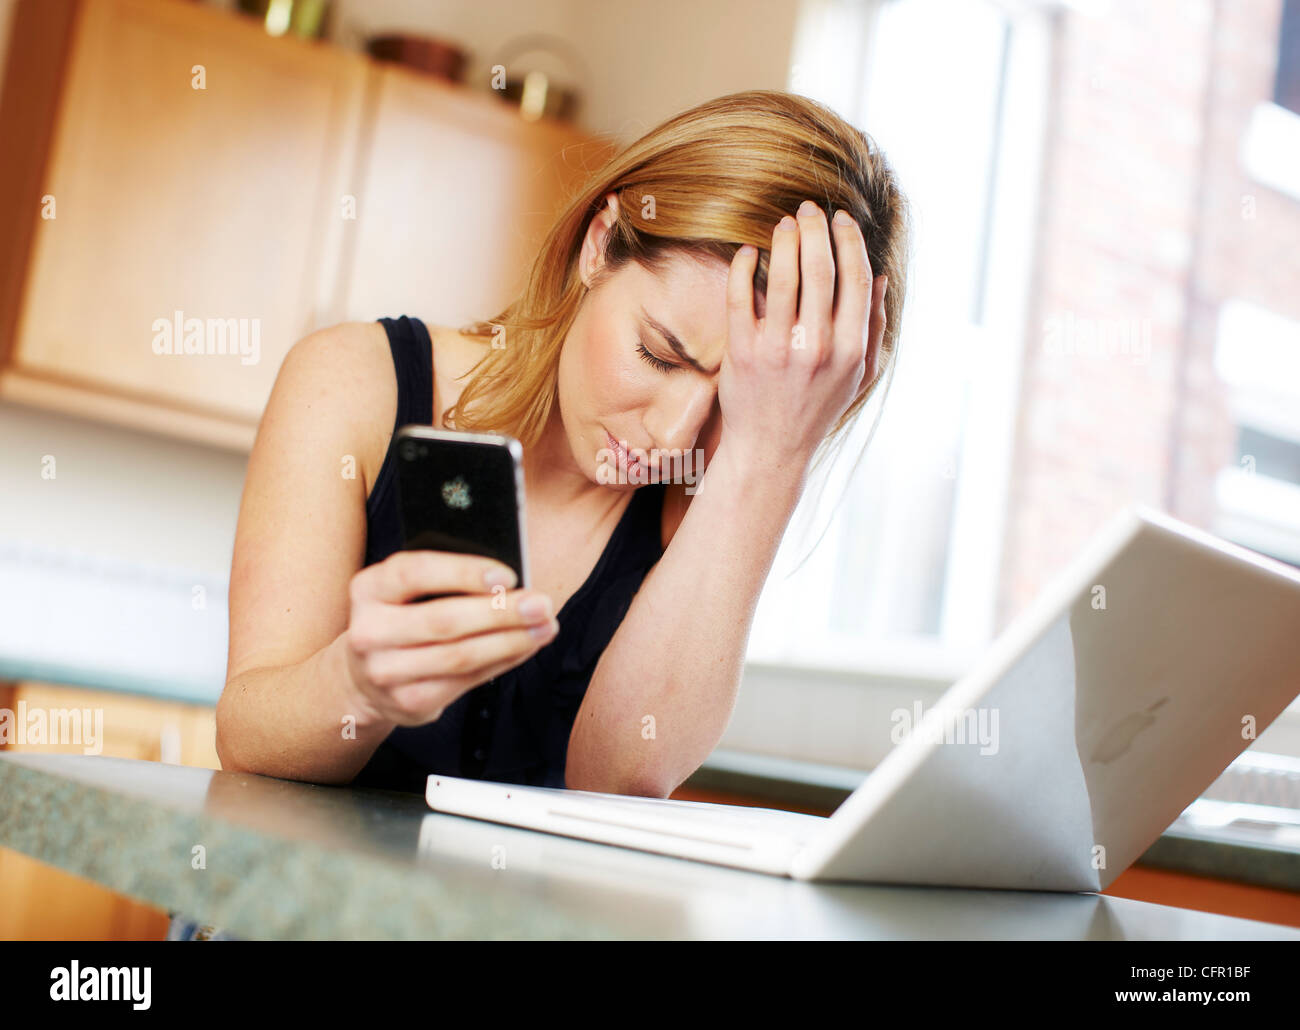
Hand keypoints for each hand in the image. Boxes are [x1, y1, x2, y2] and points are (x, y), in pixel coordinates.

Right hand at [340, 551, 558, 727]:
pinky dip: (503, 661)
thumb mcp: (405, 590)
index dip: (463, 572)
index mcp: (369, 588)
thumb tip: (510, 581)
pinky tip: (526, 647)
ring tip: (545, 626)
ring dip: (511, 641)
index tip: (507, 575)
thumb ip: (445, 579)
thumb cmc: (400, 617)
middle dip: (501, 612)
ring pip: (460, 656)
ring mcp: (386, 671)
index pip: (414, 573)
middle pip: (444, 620)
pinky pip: (467, 681)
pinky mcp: (409, 702)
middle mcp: (369, 631)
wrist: (363, 677)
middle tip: (541, 604)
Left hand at [716, 200, 886, 478]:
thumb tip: (879, 276)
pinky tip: (749, 251)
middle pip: (820, 268)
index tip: (840, 219)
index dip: (848, 240)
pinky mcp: (742, 351)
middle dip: (815, 228)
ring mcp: (777, 348)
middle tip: (808, 209)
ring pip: (783, 275)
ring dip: (784, 239)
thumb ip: (872, 326)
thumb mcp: (859, 374)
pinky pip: (741, 295)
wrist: (770, 449)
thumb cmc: (817, 408)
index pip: (855, 278)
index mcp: (850, 349)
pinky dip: (744, 265)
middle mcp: (816, 346)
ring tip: (784, 223)